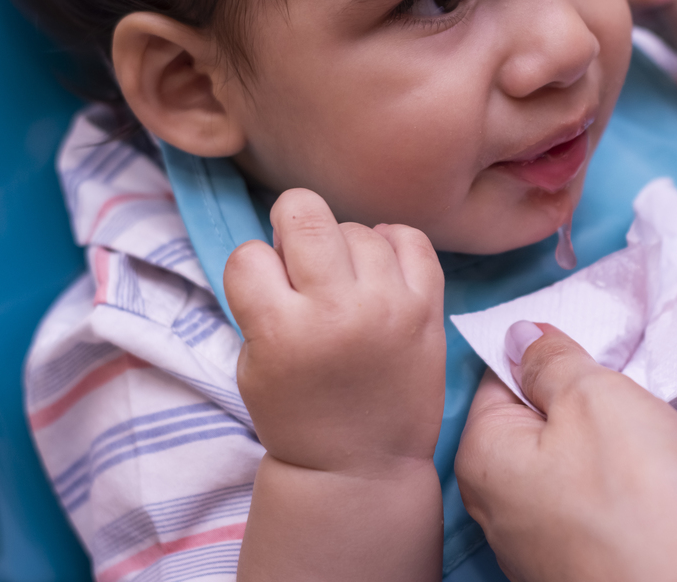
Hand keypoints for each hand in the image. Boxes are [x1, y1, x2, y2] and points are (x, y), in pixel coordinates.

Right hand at [224, 188, 446, 472]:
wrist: (362, 464)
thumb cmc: (298, 413)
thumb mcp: (253, 364)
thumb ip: (261, 300)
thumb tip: (287, 237)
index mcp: (282, 331)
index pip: (248, 253)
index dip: (253, 267)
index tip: (266, 290)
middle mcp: (338, 311)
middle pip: (305, 213)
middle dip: (291, 223)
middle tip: (299, 255)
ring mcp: (389, 305)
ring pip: (357, 227)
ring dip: (342, 245)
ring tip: (342, 280)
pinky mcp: (428, 308)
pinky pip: (411, 238)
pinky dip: (391, 243)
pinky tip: (378, 267)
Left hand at [455, 322, 676, 581]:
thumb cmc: (641, 507)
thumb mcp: (595, 398)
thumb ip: (553, 360)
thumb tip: (523, 338)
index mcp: (486, 457)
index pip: (502, 377)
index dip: (549, 348)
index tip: (591, 331)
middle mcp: (506, 503)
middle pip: (545, 416)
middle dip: (593, 387)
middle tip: (636, 363)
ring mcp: (550, 536)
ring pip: (586, 453)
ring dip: (627, 424)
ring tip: (669, 401)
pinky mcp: (597, 556)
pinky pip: (615, 492)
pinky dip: (645, 466)